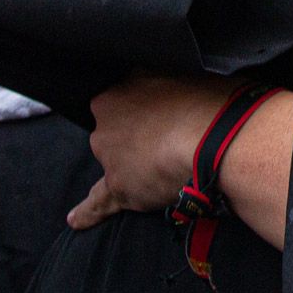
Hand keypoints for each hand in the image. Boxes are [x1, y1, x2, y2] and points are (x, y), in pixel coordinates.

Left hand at [67, 73, 247, 229]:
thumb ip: (162, 83)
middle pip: (112, 133)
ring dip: (129, 166)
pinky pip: (99, 202)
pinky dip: (89, 212)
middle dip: (134, 138)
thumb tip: (170, 92)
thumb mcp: (182, 73)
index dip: (140, 111)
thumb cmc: (209, 103)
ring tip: (162, 167)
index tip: (158, 116)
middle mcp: (104, 123)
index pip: (118, 101)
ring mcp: (109, 157)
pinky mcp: (119, 188)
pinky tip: (76, 219)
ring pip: (112, 163)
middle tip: (168, 140)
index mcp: (117, 91)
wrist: (216, 141)